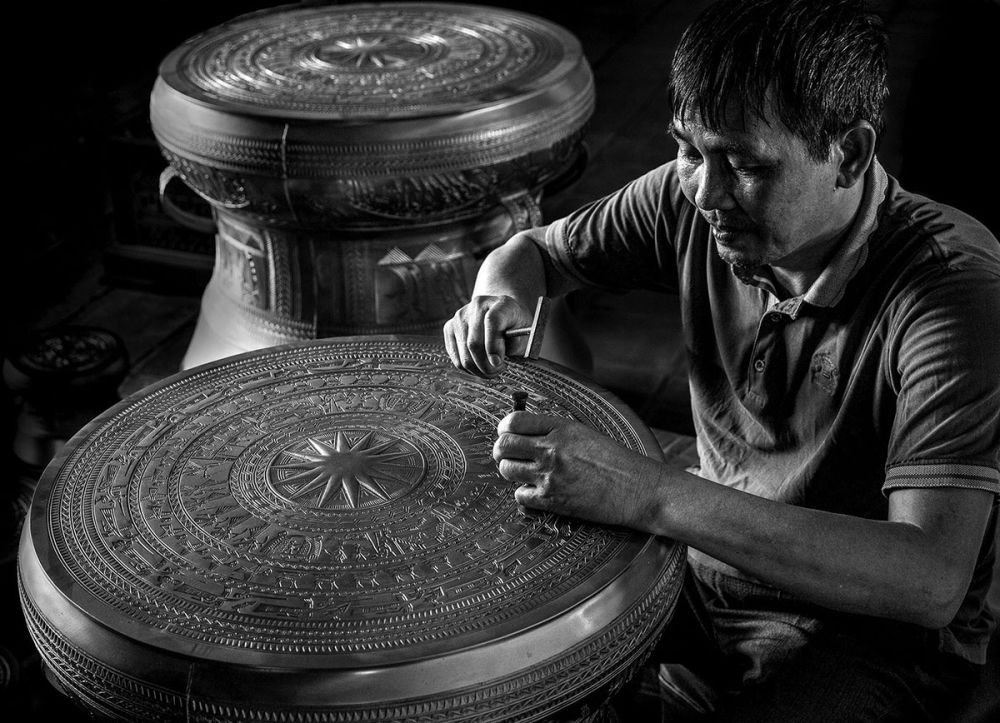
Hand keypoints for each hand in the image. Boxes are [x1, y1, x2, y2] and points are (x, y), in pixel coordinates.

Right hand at [443, 295, 532, 375]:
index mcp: (502, 303)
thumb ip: (515, 344)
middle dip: (486, 366)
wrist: (501, 313)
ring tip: (490, 370)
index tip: (498, 363)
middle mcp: (478, 305)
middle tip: (497, 371)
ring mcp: (460, 316)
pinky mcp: (449, 327)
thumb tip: (495, 360)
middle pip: (474, 343)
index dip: (494, 346)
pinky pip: (456, 358)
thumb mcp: (525, 334)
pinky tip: (479, 365)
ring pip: (464, 355)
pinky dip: (468, 368)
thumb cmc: (515, 327)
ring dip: (478, 370)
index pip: (492, 321)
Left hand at [493, 411, 658, 528]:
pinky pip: (519, 495)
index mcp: (561, 428)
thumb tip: (526, 432)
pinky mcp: (552, 500)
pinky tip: (536, 492)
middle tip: (508, 454)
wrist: (638, 489)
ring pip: (507, 470)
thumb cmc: (616, 462)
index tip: (507, 433)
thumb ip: (556, 431)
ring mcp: (550, 475)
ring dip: (510, 471)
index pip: (514, 421)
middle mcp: (552, 449)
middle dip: (501, 450)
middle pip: (504, 445)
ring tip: (522, 472)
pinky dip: (524, 494)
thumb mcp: (585, 434)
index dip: (505, 428)